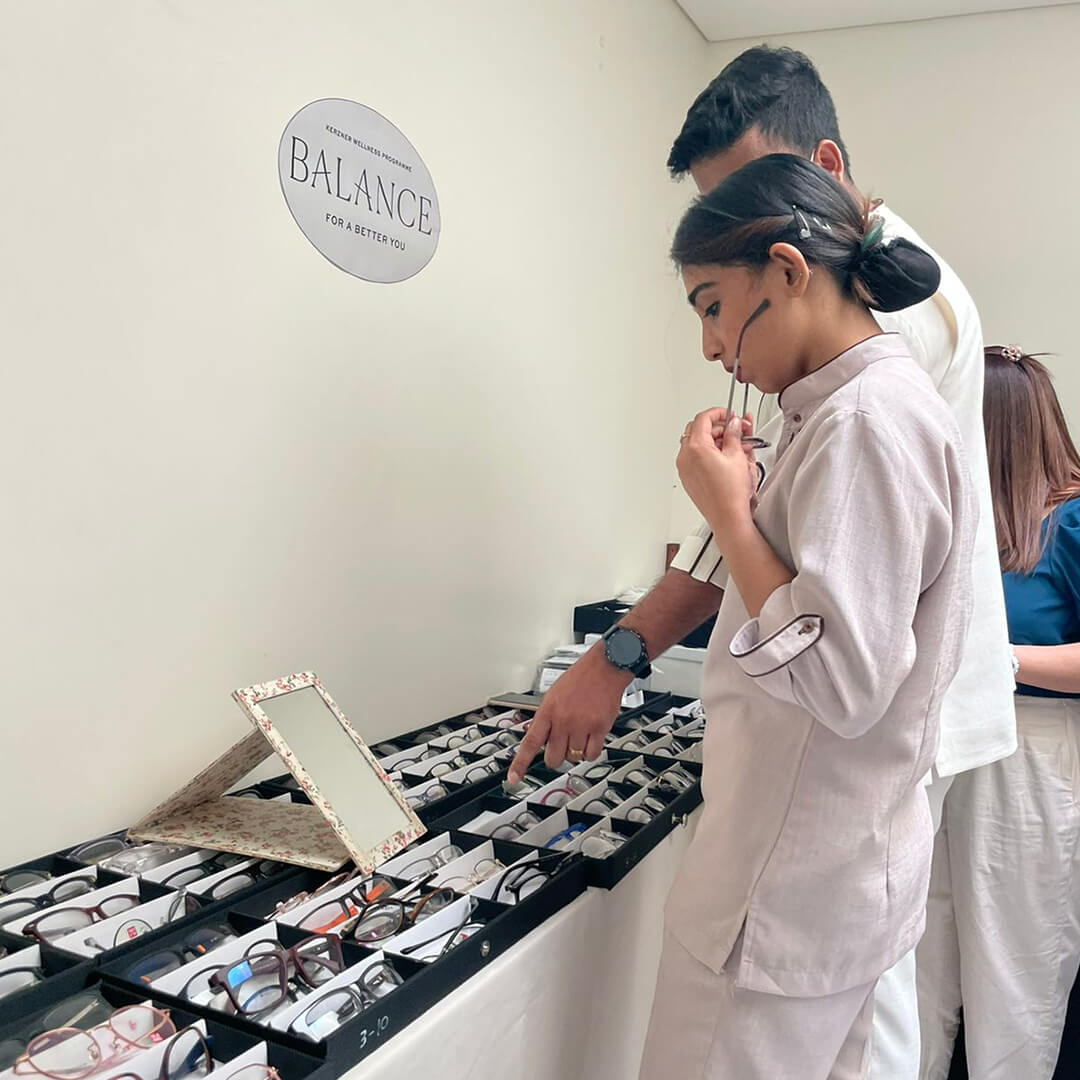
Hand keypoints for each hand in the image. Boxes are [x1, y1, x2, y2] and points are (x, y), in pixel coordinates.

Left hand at [506, 648, 628, 782]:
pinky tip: (590, 740)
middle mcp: (563, 720)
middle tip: (561, 747)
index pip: (530, 743)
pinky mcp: (599, 728)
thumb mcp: (554, 694)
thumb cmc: (580, 678)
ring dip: (575, 752)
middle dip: (556, 756)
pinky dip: (590, 752)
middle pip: (553, 758)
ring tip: (579, 735)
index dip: (520, 763)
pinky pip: (591, 754)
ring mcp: (581, 725)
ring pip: (573, 757)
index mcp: (548, 711)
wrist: (604, 667)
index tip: (514, 778)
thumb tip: (539, 738)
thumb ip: (546, 717)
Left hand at [677, 408, 756, 545]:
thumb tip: (733, 425)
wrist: (727, 516)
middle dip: (717, 427)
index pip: (703, 418)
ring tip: (733, 447)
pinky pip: (693, 458)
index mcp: (696, 448)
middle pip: (697, 429)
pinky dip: (706, 453)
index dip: (719, 413)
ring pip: (695, 443)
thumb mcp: (738, 455)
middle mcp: (685, 457)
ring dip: (712, 440)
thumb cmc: (731, 493)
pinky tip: (724, 459)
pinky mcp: (688, 478)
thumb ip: (734, 434)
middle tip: (734, 430)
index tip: (729, 415)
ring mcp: (684, 468)